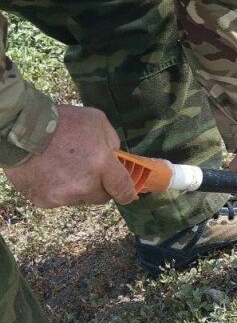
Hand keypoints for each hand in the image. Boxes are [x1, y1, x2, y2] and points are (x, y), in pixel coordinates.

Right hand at [2, 105, 136, 207]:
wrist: (20, 131)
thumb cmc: (62, 122)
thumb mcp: (97, 121)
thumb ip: (112, 142)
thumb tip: (116, 158)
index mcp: (101, 164)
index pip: (123, 189)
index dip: (128, 193)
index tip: (128, 194)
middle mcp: (84, 185)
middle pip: (102, 197)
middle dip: (101, 186)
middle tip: (91, 171)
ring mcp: (63, 196)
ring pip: (80, 199)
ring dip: (79, 188)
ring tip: (67, 168)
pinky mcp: (45, 201)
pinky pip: (60, 200)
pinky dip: (59, 190)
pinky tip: (51, 172)